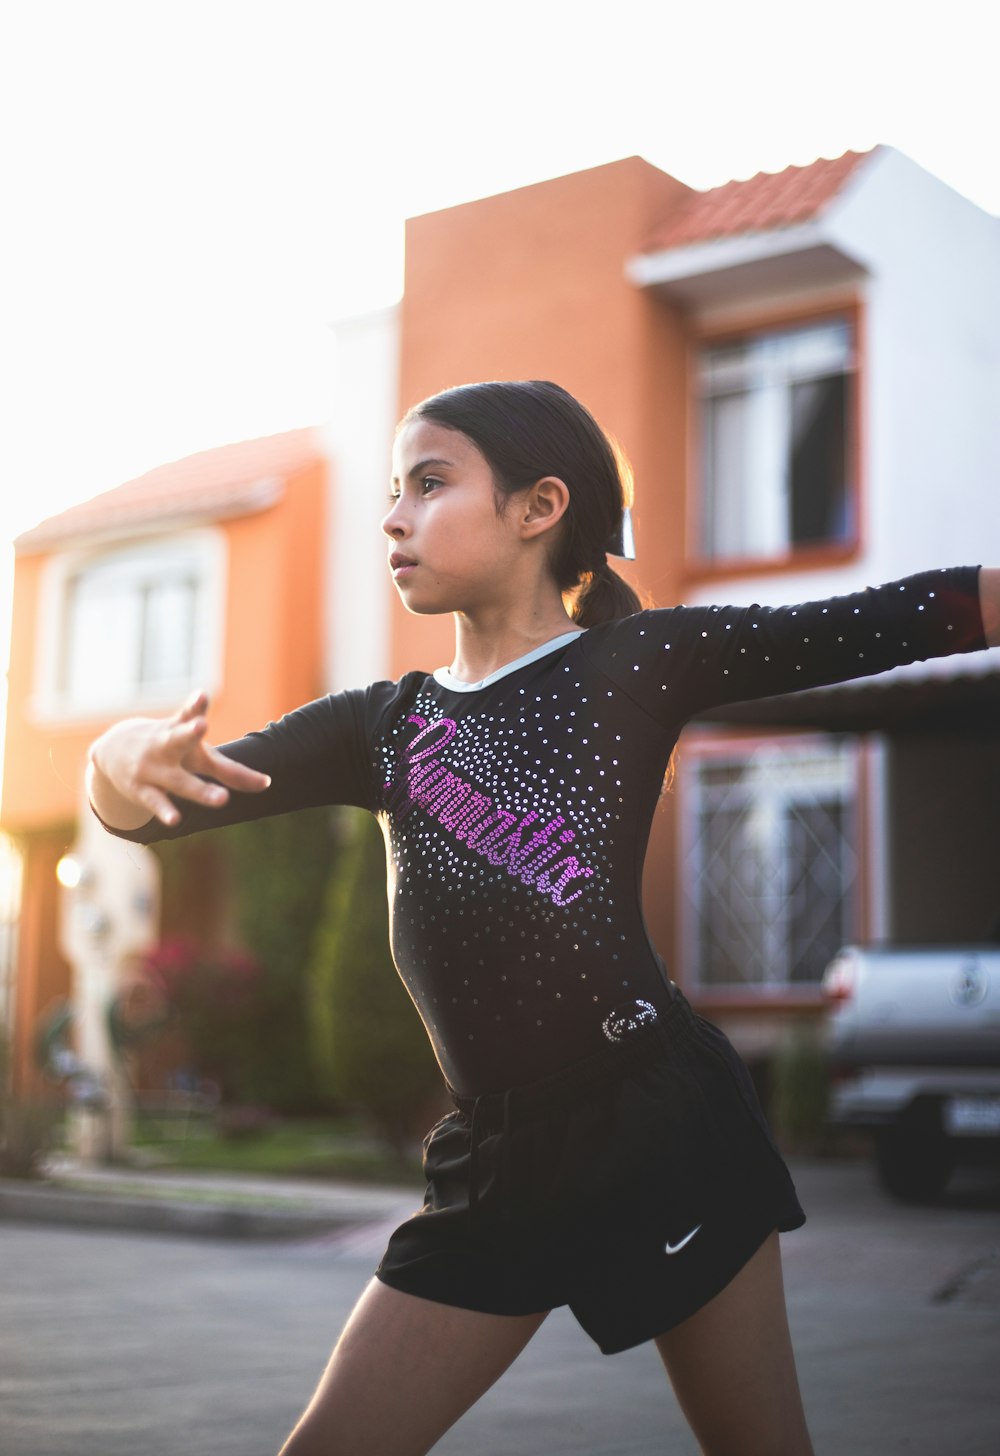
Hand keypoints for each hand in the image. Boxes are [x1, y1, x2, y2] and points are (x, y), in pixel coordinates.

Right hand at [88, 691, 270, 828]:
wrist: (112, 752)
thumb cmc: (169, 750)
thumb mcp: (196, 753)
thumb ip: (232, 770)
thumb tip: (268, 784)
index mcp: (179, 730)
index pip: (189, 714)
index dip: (196, 705)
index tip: (202, 694)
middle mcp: (165, 745)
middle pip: (178, 739)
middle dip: (190, 732)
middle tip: (202, 725)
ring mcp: (152, 768)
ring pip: (177, 780)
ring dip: (198, 789)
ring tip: (222, 799)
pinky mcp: (141, 789)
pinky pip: (155, 801)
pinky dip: (165, 811)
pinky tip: (176, 820)